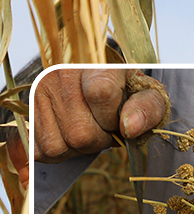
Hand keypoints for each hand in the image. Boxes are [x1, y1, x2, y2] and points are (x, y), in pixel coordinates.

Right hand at [33, 68, 167, 161]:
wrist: (89, 72)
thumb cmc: (120, 85)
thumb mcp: (144, 90)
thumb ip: (148, 107)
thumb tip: (130, 128)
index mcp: (96, 60)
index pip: (101, 93)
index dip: (112, 118)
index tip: (117, 117)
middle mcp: (62, 72)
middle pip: (79, 133)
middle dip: (97, 140)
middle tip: (103, 126)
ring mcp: (39, 91)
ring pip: (57, 147)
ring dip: (76, 149)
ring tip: (86, 128)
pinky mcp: (25, 110)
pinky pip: (37, 152)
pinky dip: (56, 152)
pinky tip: (68, 134)